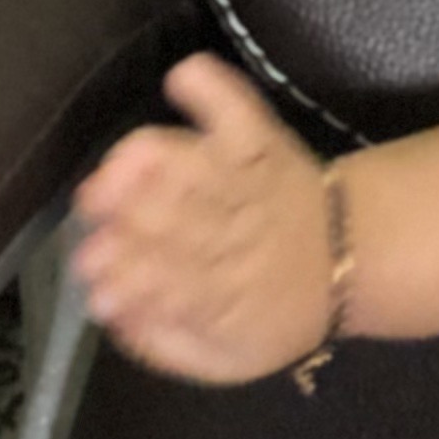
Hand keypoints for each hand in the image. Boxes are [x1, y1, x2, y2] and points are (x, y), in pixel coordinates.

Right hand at [68, 52, 339, 384]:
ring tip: (107, 181)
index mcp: (227, 297)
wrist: (348, 261)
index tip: (90, 270)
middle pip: (173, 223)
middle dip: (125, 226)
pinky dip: (211, 87)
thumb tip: (107, 314)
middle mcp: (238, 235)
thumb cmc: (269, 311)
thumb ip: (162, 345)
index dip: (124, 274)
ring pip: (192, 170)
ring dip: (140, 171)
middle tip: (93, 226)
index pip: (167, 283)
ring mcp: (247, 183)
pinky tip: (180, 79)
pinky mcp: (261, 142)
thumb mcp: (222, 359)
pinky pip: (237, 108)